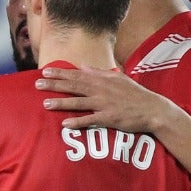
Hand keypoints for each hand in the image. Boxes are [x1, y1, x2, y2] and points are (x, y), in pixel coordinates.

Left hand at [36, 65, 190, 135]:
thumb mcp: (118, 78)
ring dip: (61, 102)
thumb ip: (99, 72)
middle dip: (55, 84)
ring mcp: (105, 104)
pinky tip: (65, 124)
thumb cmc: (135, 94)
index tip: (45, 71)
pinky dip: (78, 122)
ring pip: (79, 102)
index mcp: (102, 80)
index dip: (60, 73)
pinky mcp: (109, 118)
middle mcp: (101, 90)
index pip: (77, 75)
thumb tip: (83, 66)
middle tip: (37, 83)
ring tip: (45, 103)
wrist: (153, 109)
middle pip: (74, 86)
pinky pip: (91, 120)